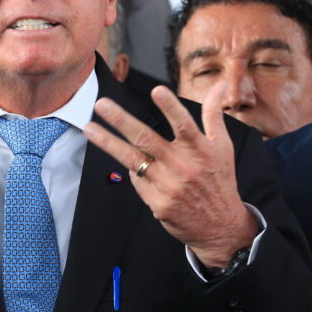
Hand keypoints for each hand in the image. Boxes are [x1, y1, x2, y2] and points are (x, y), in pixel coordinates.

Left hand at [83, 82, 257, 266]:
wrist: (221, 227)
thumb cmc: (219, 180)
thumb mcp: (222, 146)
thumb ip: (214, 114)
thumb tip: (217, 85)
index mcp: (200, 151)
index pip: (185, 125)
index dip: (171, 108)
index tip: (156, 90)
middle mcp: (183, 167)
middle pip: (147, 140)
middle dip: (122, 121)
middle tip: (102, 104)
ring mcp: (168, 186)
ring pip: (132, 160)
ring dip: (108, 142)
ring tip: (89, 127)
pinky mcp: (157, 203)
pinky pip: (137, 180)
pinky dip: (132, 169)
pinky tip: (127, 161)